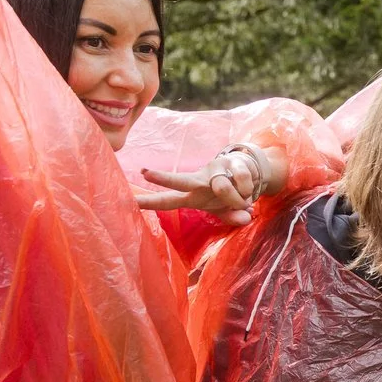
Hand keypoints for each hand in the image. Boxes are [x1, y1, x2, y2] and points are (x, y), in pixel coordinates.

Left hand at [134, 147, 274, 225]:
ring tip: (245, 203)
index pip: (167, 201)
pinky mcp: (231, 163)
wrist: (250, 172)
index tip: (130, 200)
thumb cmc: (230, 195)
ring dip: (237, 199)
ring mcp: (214, 170)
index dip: (150, 202)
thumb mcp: (226, 211)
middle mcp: (199, 182)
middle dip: (163, 178)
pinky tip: (249, 192)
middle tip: (145, 172)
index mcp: (193, 196)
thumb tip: (245, 218)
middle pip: (179, 181)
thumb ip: (231, 217)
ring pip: (222, 187)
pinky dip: (248, 192)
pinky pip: (242, 182)